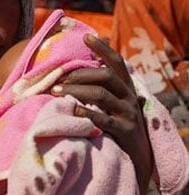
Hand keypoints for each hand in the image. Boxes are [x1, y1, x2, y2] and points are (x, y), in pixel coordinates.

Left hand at [51, 34, 153, 194]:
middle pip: (104, 76)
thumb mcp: (113, 104)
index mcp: (126, 88)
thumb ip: (101, 87)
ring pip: (101, 95)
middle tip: (56, 81)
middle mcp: (129, 97)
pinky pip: (103, 119)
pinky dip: (86, 113)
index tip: (86, 37)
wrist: (137, 157)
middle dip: (79, 75)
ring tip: (56, 93)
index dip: (102, 48)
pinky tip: (72, 111)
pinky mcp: (124, 131)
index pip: (116, 62)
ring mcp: (128, 114)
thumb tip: (79, 69)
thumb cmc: (118, 125)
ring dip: (76, 92)